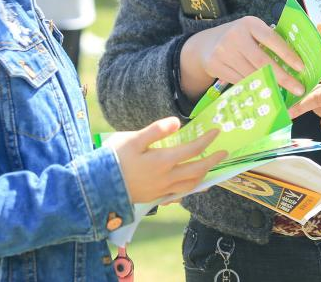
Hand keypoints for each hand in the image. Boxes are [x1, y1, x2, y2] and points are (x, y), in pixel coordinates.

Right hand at [106, 117, 227, 203]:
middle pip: (197, 170)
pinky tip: (190, 185)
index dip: (206, 140)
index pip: (192, 150)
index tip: (216, 132)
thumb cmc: (112, 159)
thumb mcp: (132, 139)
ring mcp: (161, 190)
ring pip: (190, 185)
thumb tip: (177, 122)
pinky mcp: (154, 197)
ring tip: (210, 168)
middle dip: (212, 161)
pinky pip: (179, 195)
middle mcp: (166, 178)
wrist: (96, 187)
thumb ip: (156, 130)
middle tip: (224, 153)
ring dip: (203, 175)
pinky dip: (189, 189)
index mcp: (162, 161)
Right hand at [180, 16, 305, 98]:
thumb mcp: (252, 31)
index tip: (302, 68)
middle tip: (298, 88)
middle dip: (283, 77)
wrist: (205, 44)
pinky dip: (255, 88)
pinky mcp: (216, 66)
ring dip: (270, 86)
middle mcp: (235, 36)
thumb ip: (269, 41)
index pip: (272, 39)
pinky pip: (240, 81)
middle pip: (262, 61)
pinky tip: (266, 93)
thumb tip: (295, 62)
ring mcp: (224, 52)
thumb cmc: (239, 37)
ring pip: (251, 74)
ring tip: (285, 93)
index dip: (287, 54)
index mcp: (249, 24)